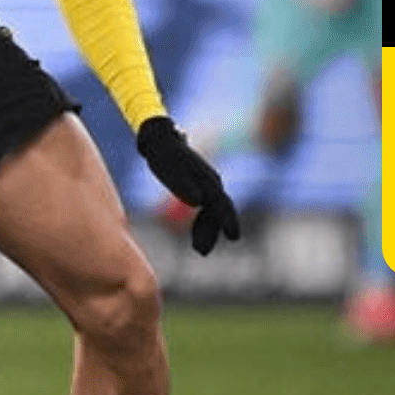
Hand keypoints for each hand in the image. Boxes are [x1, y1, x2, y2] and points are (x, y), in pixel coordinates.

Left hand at [137, 116, 238, 255]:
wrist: (160, 142)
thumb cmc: (165, 158)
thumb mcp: (171, 173)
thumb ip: (184, 186)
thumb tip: (198, 201)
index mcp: (208, 180)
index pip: (222, 206)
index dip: (228, 222)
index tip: (234, 239)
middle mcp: (212, 183)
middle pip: (219, 212)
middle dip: (213, 232)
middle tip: (200, 252)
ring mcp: (207, 184)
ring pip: (213, 212)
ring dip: (208, 231)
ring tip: (198, 249)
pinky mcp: (200, 186)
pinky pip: (207, 209)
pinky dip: (203, 223)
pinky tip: (196, 235)